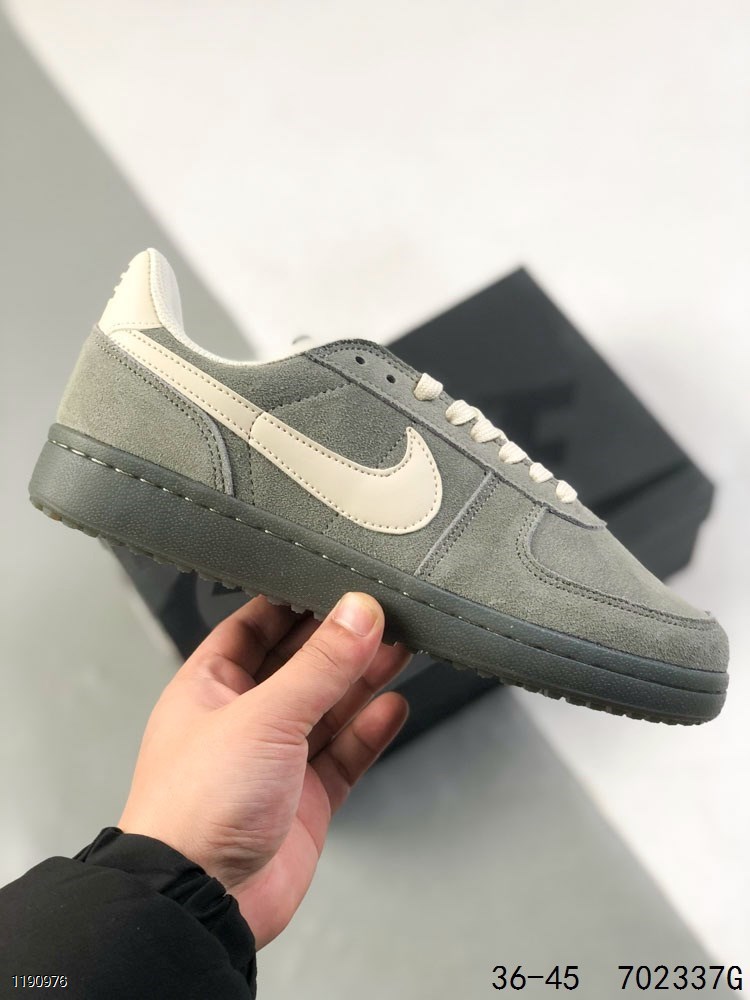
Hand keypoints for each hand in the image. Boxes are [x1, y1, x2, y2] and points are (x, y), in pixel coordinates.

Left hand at [118, 592, 409, 946]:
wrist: (200, 903)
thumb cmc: (196, 807)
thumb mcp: (263, 716)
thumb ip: (319, 665)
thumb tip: (359, 613)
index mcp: (210, 686)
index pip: (255, 626)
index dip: (294, 602)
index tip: (336, 580)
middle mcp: (243, 718)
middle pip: (300, 665)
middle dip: (341, 640)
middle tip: (385, 613)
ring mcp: (276, 760)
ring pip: (329, 707)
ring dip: (363, 679)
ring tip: (402, 647)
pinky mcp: (305, 799)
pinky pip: (344, 754)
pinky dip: (370, 731)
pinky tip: (392, 707)